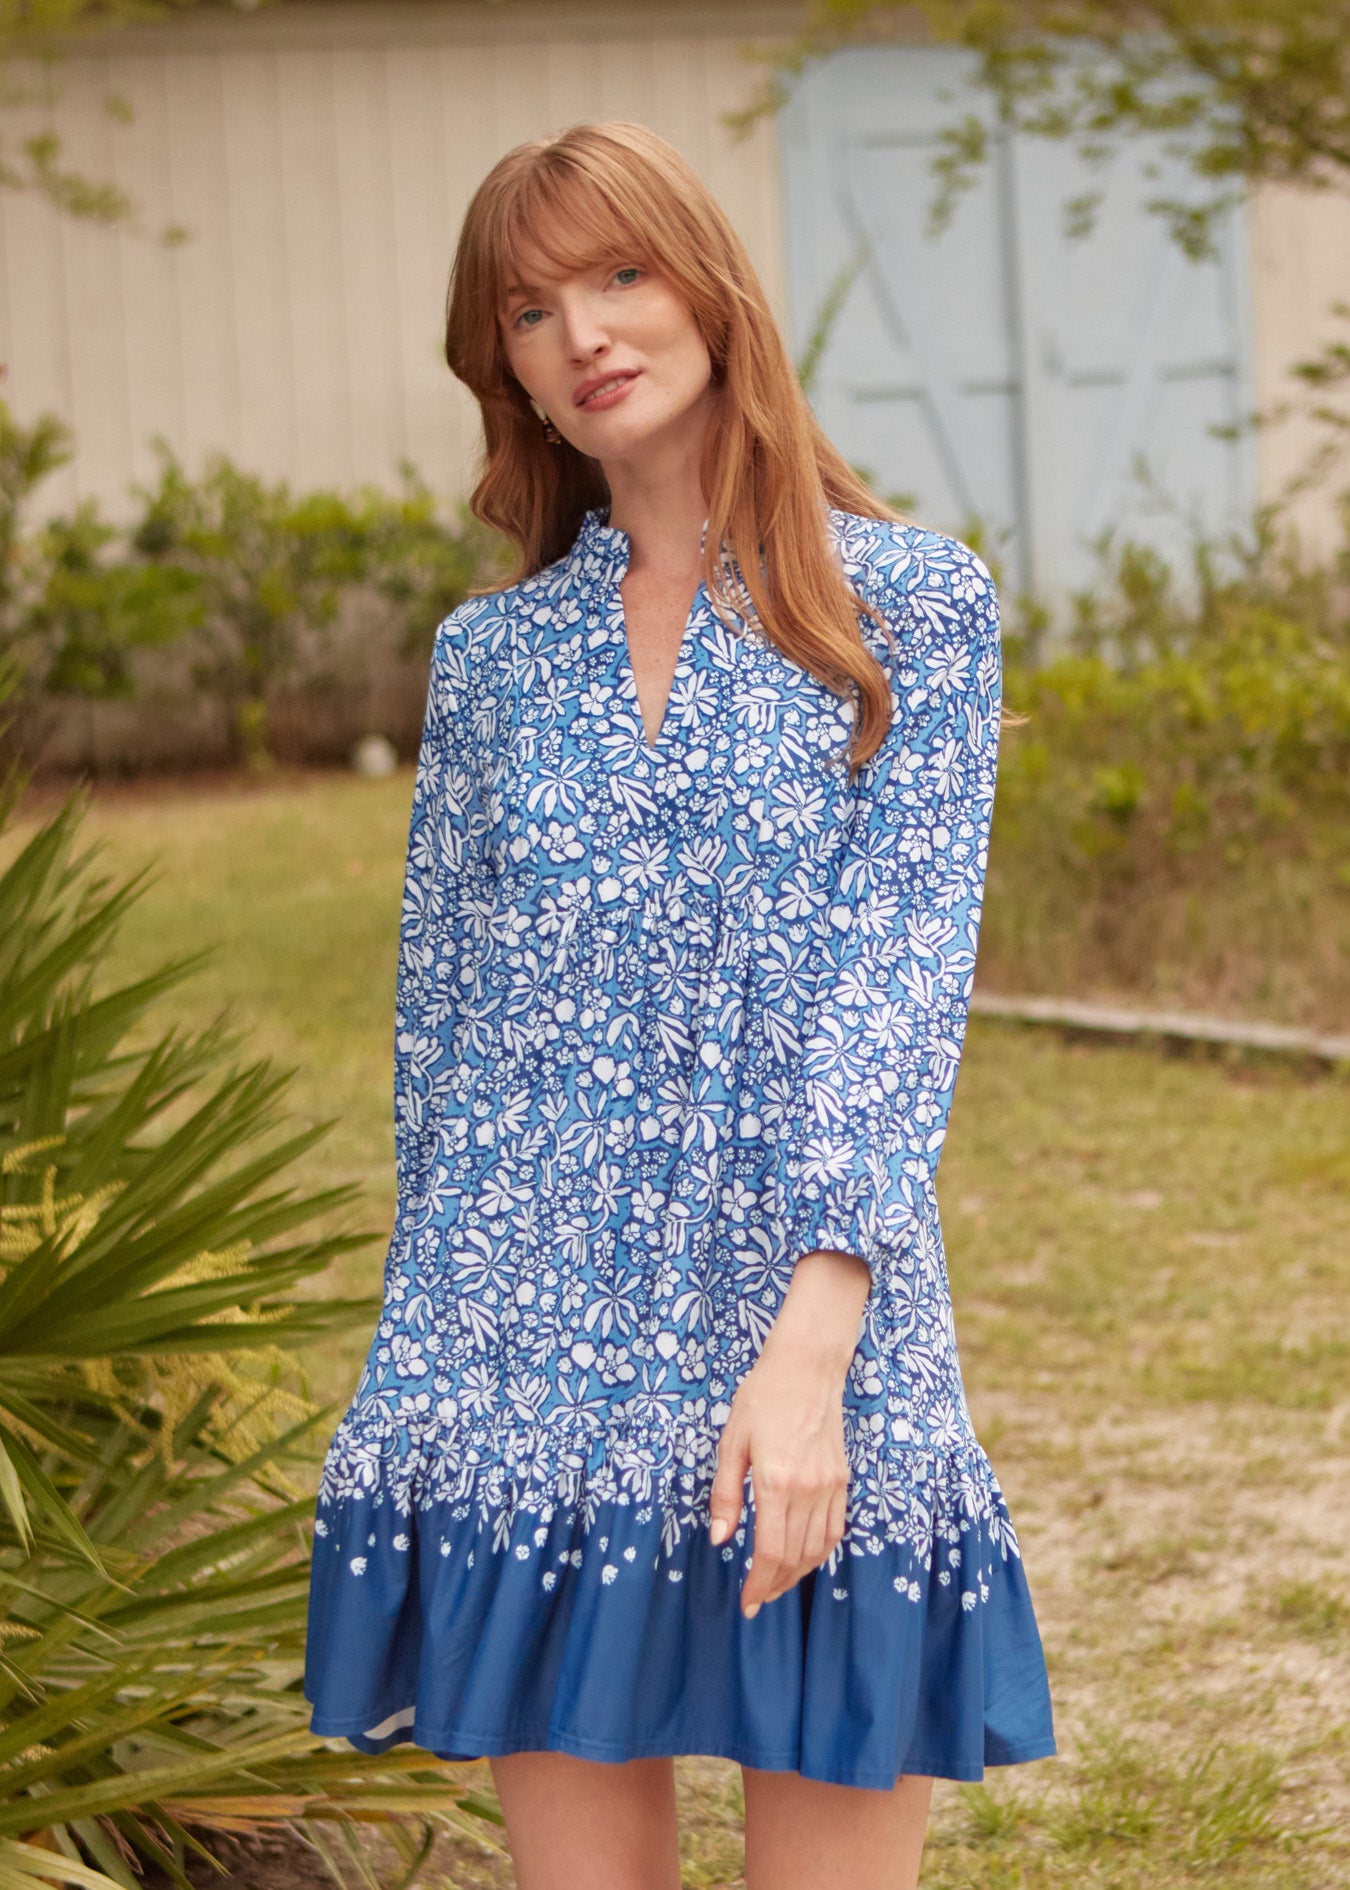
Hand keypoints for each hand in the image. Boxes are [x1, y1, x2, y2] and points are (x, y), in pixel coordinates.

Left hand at [708, 1249, 869, 1617]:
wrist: (807, 1367)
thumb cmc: (762, 1398)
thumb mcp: (731, 1442)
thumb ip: (725, 1493)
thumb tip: (720, 1539)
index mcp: (776, 1483)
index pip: (770, 1552)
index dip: (759, 1585)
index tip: (747, 1603)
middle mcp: (807, 1491)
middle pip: (794, 1558)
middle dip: (775, 1585)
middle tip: (758, 1599)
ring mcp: (829, 1486)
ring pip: (818, 1549)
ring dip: (798, 1574)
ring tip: (777, 1583)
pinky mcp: (841, 1479)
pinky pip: (835, 1529)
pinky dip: (820, 1552)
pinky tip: (804, 1556)